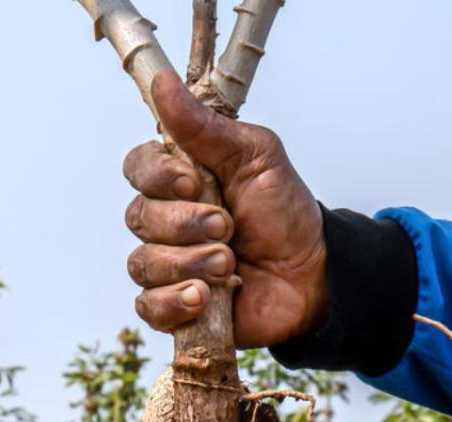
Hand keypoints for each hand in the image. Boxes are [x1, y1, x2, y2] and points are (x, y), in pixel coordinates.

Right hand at [122, 70, 326, 348]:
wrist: (313, 274)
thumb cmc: (285, 213)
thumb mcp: (256, 158)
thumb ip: (205, 127)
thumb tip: (162, 83)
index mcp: (180, 180)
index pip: (138, 169)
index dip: (158, 177)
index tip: (194, 183)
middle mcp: (166, 221)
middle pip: (139, 217)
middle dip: (185, 224)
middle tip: (229, 227)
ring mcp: (168, 265)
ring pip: (143, 263)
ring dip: (189, 262)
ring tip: (229, 264)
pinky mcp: (176, 308)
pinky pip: (149, 307)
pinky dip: (174, 302)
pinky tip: (205, 297)